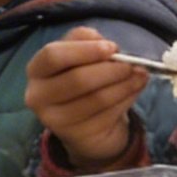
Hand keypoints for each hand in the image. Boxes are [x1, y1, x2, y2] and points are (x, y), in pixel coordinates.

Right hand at [25, 28, 146, 166]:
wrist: (84, 123)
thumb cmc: (81, 80)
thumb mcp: (80, 55)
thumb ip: (86, 41)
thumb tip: (106, 45)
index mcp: (36, 70)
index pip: (53, 56)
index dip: (84, 50)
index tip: (112, 48)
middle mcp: (38, 96)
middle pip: (77, 79)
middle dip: (111, 70)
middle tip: (131, 65)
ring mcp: (55, 120)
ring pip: (96, 99)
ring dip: (124, 85)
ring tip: (140, 75)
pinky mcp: (76, 135)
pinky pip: (107, 115)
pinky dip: (126, 100)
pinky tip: (134, 90)